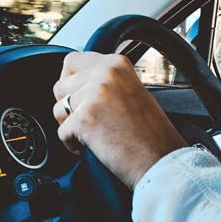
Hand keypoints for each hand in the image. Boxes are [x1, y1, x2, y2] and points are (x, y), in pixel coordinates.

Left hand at [53, 52, 186, 188]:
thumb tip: (76, 83)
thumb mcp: (131, 91)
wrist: (162, 161)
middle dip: (68, 106)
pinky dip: (73, 144)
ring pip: (58, 109)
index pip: (72, 60)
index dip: (69, 81)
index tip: (77, 96)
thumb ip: (105, 81)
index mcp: (117, 63)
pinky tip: (95, 146)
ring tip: (93, 134)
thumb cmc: (151, 134)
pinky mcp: (84, 119)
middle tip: (88, 121)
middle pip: (60, 86)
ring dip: (69, 125)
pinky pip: (61, 132)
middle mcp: (105, 73)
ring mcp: (94, 95)